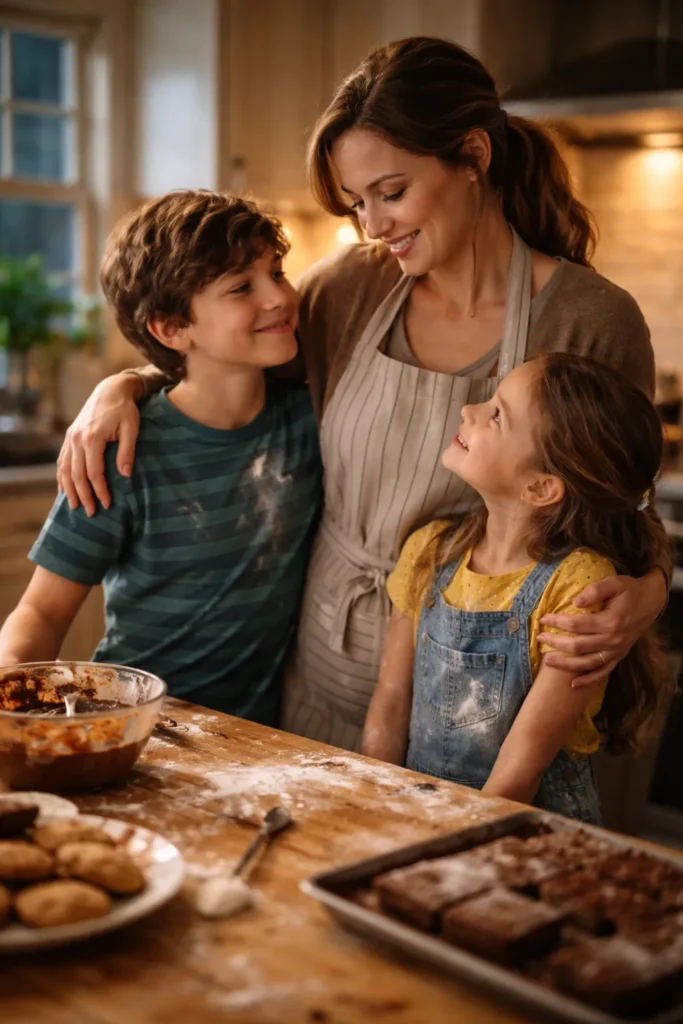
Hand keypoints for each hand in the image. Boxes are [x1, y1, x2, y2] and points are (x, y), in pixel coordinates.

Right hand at [57, 374, 140, 516]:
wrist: (110, 389)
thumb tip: (125, 476)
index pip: (94, 472)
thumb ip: (127, 452)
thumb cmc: (125, 410)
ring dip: (69, 490)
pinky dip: (62, 476)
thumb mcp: (131, 429)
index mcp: (92, 438)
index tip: (107, 504)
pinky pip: (62, 460)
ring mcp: (71, 437)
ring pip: (65, 469)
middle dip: (84, 495)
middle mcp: (77, 438)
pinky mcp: (70, 436)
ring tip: (75, 506)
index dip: (100, 490)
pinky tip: (65, 489)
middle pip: (77, 475)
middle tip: (91, 512)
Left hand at [537, 571, 666, 687]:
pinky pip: (602, 672)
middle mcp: (614, 640)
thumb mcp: (615, 583)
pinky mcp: (619, 656)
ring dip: (565, 664)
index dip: (557, 622)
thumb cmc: (630, 591)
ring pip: (587, 663)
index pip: (577, 624)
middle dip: (556, 643)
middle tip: (539, 638)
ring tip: (547, 660)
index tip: (543, 618)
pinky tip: (573, 684)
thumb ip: (595, 591)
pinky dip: (588, 680)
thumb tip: (575, 602)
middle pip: (578, 646)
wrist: (650, 602)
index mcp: (611, 621)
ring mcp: (616, 651)